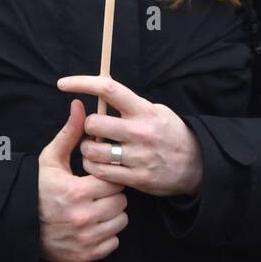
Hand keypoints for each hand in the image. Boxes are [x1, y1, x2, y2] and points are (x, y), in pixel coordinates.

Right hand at [37, 98, 128, 261]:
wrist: (18, 224)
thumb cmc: (37, 188)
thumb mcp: (51, 159)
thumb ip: (69, 133)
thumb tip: (79, 105)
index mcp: (77, 192)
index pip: (113, 182)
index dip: (108, 178)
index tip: (98, 177)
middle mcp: (83, 218)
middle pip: (120, 203)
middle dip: (112, 196)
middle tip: (98, 193)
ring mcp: (85, 240)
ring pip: (120, 223)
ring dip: (112, 215)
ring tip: (96, 208)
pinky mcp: (84, 256)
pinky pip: (113, 244)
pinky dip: (107, 235)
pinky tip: (92, 226)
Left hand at [56, 75, 202, 197]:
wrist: (196, 165)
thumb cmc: (171, 133)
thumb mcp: (156, 111)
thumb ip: (130, 104)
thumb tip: (102, 90)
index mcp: (143, 110)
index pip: (108, 89)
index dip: (83, 83)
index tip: (63, 83)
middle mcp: (140, 131)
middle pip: (94, 124)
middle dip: (88, 127)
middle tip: (95, 131)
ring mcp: (138, 156)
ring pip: (93, 151)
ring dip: (87, 150)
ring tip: (95, 150)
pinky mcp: (137, 178)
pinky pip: (102, 173)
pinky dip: (94, 168)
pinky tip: (99, 165)